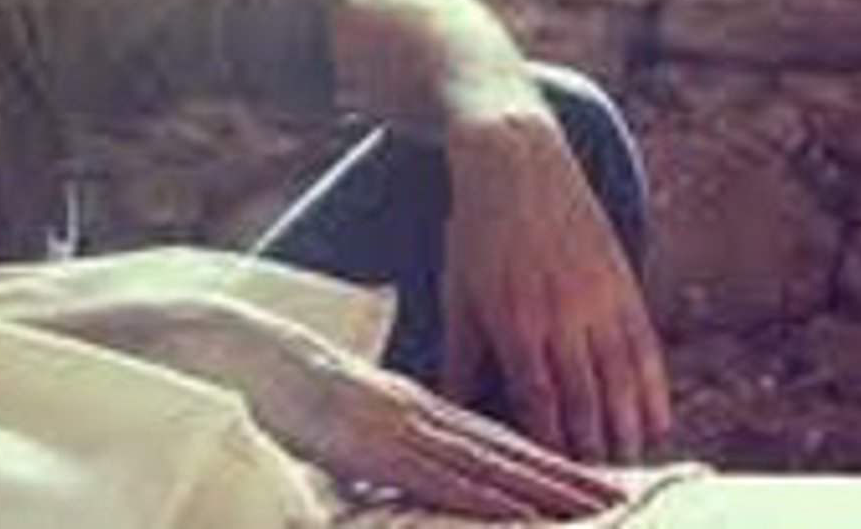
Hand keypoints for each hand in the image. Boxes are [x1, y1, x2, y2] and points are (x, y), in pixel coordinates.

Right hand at [175, 298, 625, 520]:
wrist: (238, 349)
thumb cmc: (276, 383)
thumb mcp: (337, 411)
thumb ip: (377, 434)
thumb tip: (403, 459)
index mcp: (412, 402)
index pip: (492, 436)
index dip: (543, 459)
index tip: (588, 479)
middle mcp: (417, 412)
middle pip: (506, 450)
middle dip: (565, 478)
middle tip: (622, 499)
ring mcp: (399, 429)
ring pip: (490, 465)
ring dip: (547, 492)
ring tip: (599, 510)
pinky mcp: (376, 447)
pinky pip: (444, 480)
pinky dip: (490, 499)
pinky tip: (524, 517)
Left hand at [439, 108, 672, 463]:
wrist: (517, 158)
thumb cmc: (477, 231)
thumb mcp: (457, 292)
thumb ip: (459, 357)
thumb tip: (454, 411)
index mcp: (514, 319)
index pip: (539, 400)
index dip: (552, 444)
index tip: (555, 476)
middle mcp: (561, 312)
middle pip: (585, 399)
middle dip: (593, 449)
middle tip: (600, 484)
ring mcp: (597, 296)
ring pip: (620, 380)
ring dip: (628, 429)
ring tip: (629, 467)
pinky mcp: (622, 280)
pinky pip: (645, 346)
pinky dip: (653, 389)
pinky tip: (657, 422)